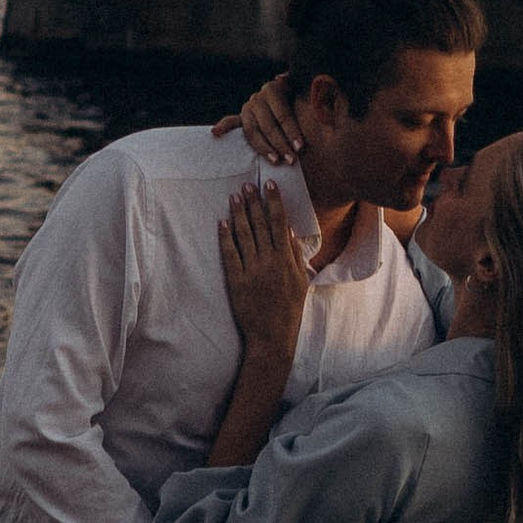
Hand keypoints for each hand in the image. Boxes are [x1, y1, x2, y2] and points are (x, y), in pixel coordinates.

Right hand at [209, 71, 299, 163]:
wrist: (292, 99)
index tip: (300, 147)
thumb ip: (300, 85)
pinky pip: (231, 123)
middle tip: (292, 160)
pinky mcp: (241, 119)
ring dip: (263, 147)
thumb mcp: (303, 91)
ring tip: (275, 160)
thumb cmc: (301, 100)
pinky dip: (223, 127)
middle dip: (281, 144)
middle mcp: (258, 98)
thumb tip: (281, 78)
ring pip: (252, 131)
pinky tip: (216, 132)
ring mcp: (247, 109)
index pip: (282, 114)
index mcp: (273, 89)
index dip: (292, 131)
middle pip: (268, 125)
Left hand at [218, 180, 310, 366]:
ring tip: (234, 197)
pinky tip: (221, 223)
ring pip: (244, 235)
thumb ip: (296, 255)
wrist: (273, 337)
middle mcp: (269, 262)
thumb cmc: (289, 310)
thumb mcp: (301, 282)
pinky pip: (230, 255)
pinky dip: (225, 237)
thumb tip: (291, 231)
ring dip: (239, 214)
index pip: (280, 223)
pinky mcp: (236, 281)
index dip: (274, 202)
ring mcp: (252, 271)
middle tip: (247, 185)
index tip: (269, 185)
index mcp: (286, 260)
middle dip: (253, 202)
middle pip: (260, 225)